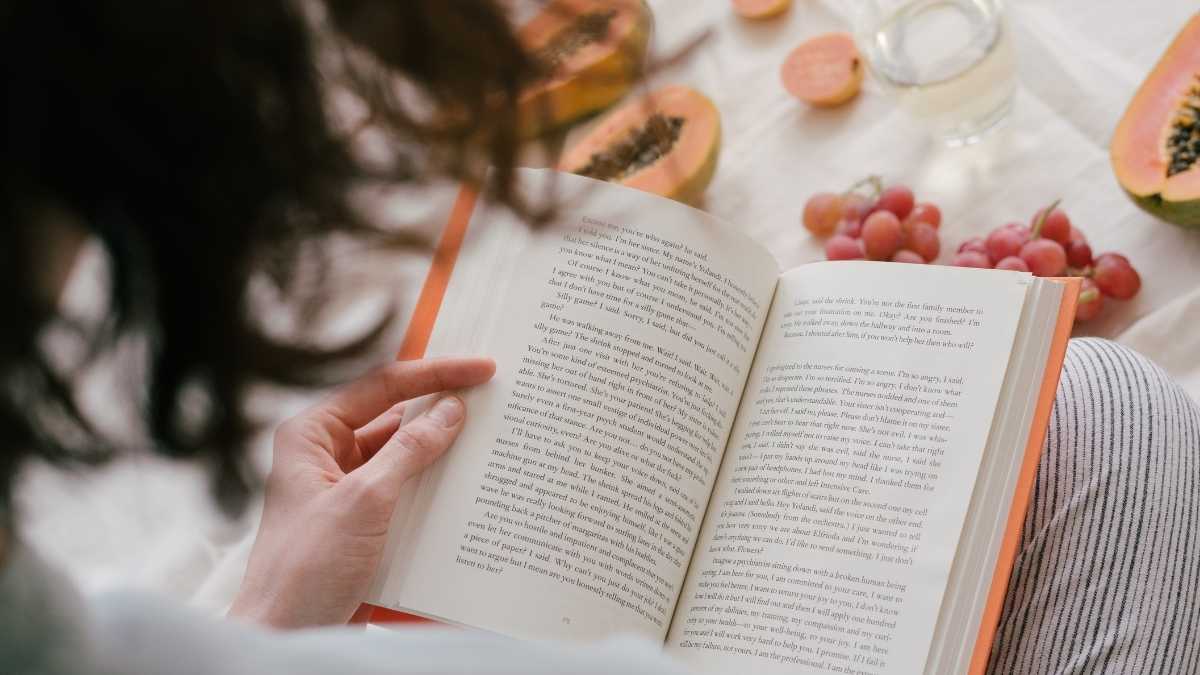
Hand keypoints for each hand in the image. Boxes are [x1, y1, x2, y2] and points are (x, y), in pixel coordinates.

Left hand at [229, 356, 494, 627]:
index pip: (380, 386)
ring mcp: (344, 489)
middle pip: (393, 417)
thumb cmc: (305, 569)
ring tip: (488, 439)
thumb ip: (409, 450)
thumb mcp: (364, 501)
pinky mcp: (362, 521)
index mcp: (311, 435)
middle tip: (491, 397)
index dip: (433, 374)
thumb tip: (450, 411)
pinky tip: (468, 486)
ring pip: (402, 455)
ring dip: (441, 450)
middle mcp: (325, 455)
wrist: (287, 634)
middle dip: (440, 408)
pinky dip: (434, 486)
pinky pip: (405, 490)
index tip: (479, 369)